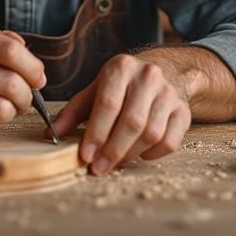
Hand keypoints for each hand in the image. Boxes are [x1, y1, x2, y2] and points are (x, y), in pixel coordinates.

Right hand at [0, 24, 45, 137]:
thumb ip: (4, 44)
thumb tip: (36, 71)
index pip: (11, 51)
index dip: (33, 68)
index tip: (37, 78)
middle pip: (11, 84)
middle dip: (26, 96)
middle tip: (22, 98)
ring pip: (2, 110)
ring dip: (11, 112)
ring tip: (4, 107)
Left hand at [50, 53, 190, 174]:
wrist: (164, 72)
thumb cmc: (122, 85)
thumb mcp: (95, 89)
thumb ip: (74, 112)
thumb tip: (51, 134)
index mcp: (121, 68)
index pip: (108, 104)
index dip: (96, 133)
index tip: (86, 156)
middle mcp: (148, 76)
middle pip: (131, 121)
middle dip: (112, 150)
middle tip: (99, 168)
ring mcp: (169, 93)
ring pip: (151, 133)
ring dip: (130, 154)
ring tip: (115, 163)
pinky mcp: (184, 111)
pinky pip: (169, 141)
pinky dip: (152, 154)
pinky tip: (138, 154)